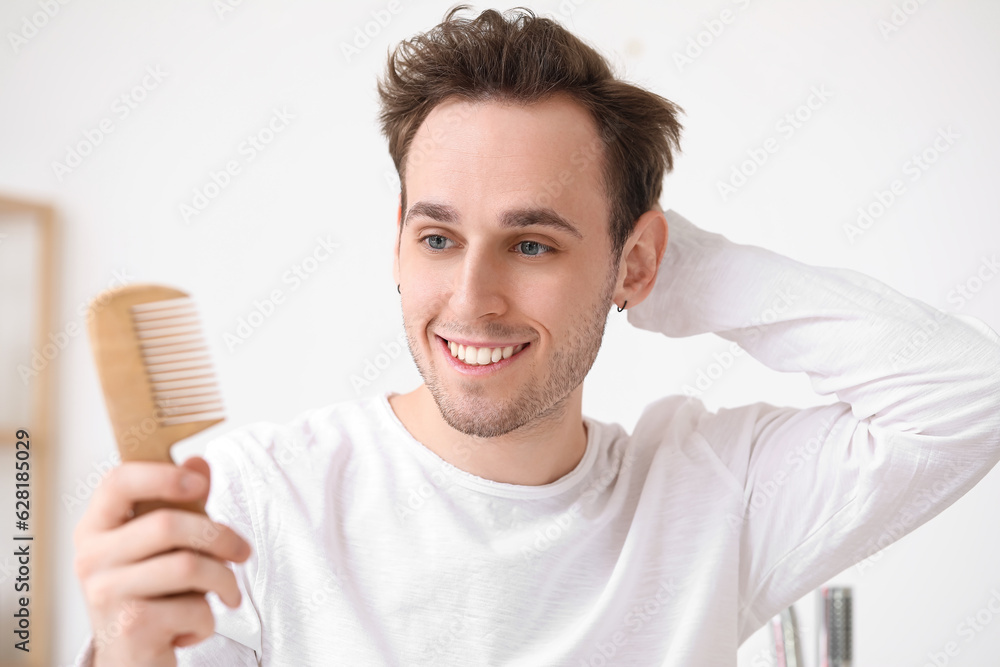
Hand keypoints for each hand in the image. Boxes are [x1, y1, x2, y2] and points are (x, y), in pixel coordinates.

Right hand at [73, 456, 251, 665]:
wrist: (132, 660)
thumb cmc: (153, 594)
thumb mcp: (166, 546)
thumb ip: (183, 504)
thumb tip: (200, 461)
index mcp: (96, 527)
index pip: (119, 482)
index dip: (163, 475)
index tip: (200, 482)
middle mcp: (91, 558)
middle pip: (168, 524)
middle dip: (221, 536)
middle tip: (243, 552)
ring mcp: (106, 594)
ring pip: (188, 566)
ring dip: (224, 581)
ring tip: (226, 593)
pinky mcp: (129, 629)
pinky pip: (193, 609)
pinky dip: (208, 619)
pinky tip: (192, 627)